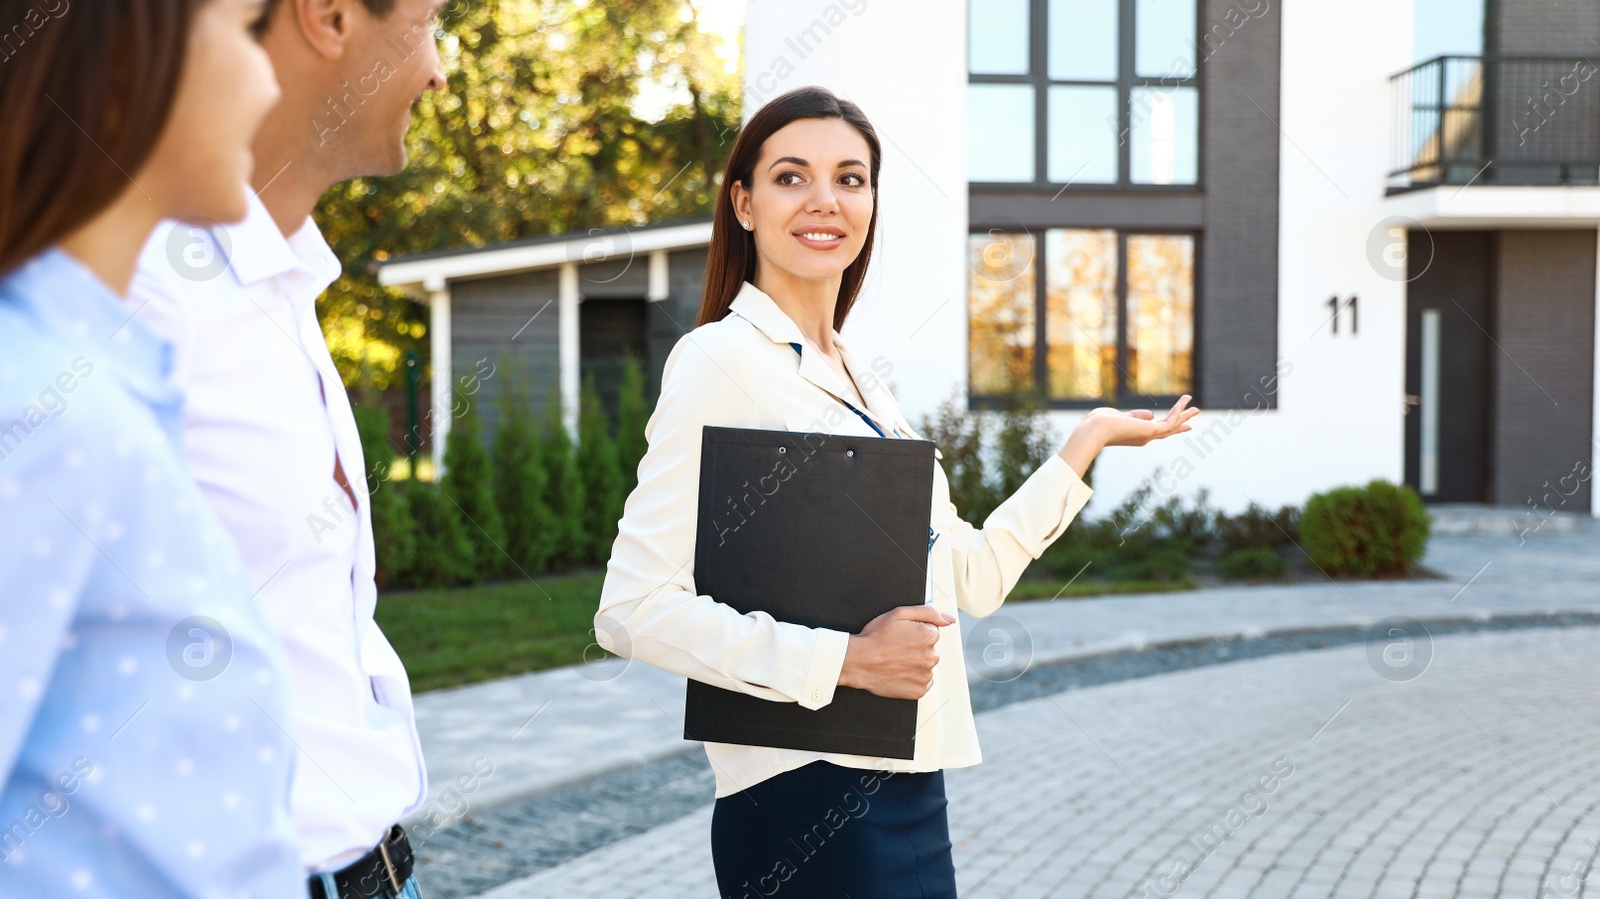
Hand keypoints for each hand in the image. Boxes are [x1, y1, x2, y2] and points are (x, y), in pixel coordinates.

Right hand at [837, 605, 955, 699]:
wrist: (857, 661)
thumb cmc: (876, 636)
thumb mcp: (899, 613)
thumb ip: (928, 612)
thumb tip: (950, 619)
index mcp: (930, 636)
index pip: (931, 632)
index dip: (914, 632)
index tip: (900, 636)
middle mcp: (932, 657)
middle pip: (929, 649)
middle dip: (916, 648)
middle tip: (896, 648)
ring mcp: (925, 675)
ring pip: (925, 666)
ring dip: (915, 664)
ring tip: (895, 661)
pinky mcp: (918, 691)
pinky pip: (921, 682)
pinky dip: (912, 679)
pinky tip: (898, 672)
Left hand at [1056, 395, 1199, 475]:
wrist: (1094, 430)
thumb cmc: (1100, 423)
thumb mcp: (1121, 417)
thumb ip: (1136, 416)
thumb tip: (1151, 414)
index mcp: (1137, 434)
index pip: (1158, 430)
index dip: (1171, 424)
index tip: (1183, 425)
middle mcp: (1145, 437)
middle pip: (1169, 429)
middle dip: (1183, 421)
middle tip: (1195, 414)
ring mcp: (1148, 435)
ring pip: (1172, 425)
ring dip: (1184, 415)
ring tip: (1197, 407)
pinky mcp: (1149, 431)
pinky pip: (1169, 422)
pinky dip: (1176, 413)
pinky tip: (1182, 403)